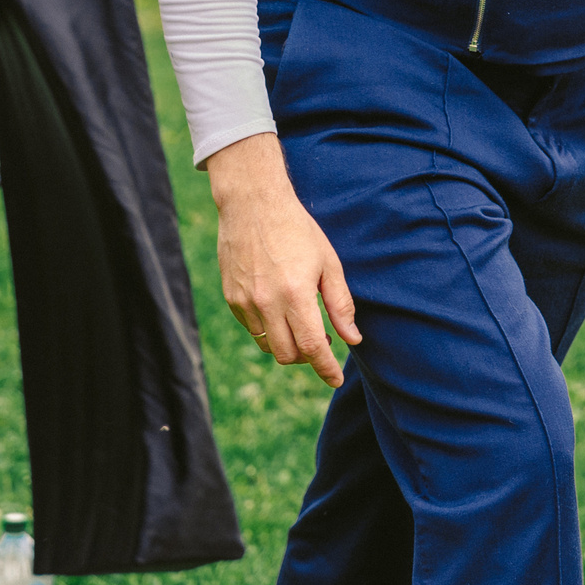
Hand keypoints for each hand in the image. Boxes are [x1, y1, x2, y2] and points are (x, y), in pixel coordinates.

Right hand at [208, 135, 361, 386]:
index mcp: (296, 294)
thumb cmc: (298, 230)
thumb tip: (352, 339)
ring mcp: (245, 302)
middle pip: (288, 354)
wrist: (254, 205)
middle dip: (308, 357)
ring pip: (268, 345)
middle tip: (322, 341)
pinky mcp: (231, 298)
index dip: (326, 368)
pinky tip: (280, 309)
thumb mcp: (329, 263)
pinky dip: (269, 330)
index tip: (336, 379)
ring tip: (302, 325)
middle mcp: (267, 303)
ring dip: (287, 345)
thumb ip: (340, 304)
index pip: (312, 346)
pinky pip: (252, 329)